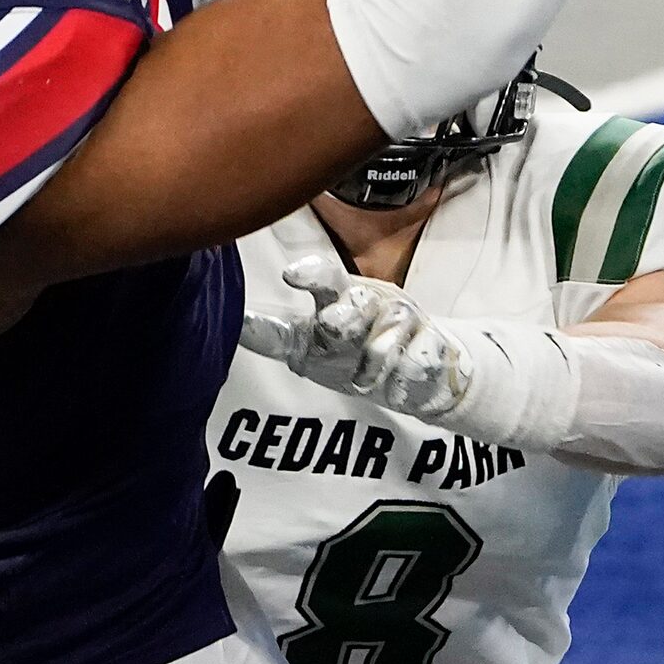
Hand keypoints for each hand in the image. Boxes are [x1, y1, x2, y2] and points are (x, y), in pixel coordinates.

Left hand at [239, 256, 473, 419]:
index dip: (311, 274)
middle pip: (357, 302)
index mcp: (341, 294)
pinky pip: (416, 364)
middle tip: (331, 326)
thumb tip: (230, 323)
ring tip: (365, 381)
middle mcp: (374, 300)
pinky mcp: (434, 343)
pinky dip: (403, 380)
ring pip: (385, 343)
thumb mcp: (309, 343)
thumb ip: (272, 335)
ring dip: (371, 367)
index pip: (325, 277)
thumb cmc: (354, 351)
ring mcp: (407, 320)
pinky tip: (397, 388)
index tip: (291, 275)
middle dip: (345, 314)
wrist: (419, 376)